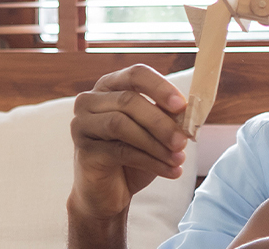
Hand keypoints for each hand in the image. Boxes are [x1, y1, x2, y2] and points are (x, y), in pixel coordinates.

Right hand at [68, 64, 189, 223]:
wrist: (109, 193)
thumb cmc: (133, 156)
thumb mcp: (154, 132)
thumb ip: (166, 115)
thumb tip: (187, 110)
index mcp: (110, 87)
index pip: (135, 74)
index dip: (160, 87)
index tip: (182, 105)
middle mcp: (90, 101)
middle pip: (128, 100)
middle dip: (160, 122)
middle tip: (183, 141)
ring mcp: (82, 124)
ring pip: (121, 124)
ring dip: (155, 143)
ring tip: (178, 159)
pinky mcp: (84, 150)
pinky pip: (119, 151)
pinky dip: (150, 161)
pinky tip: (169, 170)